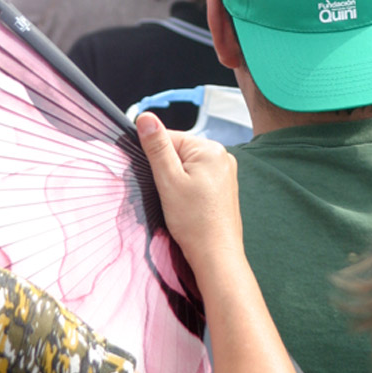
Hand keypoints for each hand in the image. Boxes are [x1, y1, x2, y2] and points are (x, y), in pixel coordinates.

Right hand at [136, 112, 242, 275]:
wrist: (216, 255)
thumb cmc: (195, 222)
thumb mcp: (168, 181)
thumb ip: (157, 147)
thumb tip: (146, 117)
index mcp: (209, 148)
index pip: (169, 138)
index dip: (156, 159)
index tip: (157, 180)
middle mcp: (222, 155)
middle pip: (179, 152)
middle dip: (168, 172)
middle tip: (170, 195)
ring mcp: (225, 172)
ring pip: (187, 167)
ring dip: (177, 182)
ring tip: (180, 204)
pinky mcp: (224, 187)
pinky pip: (198, 179)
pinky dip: (188, 190)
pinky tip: (189, 207)